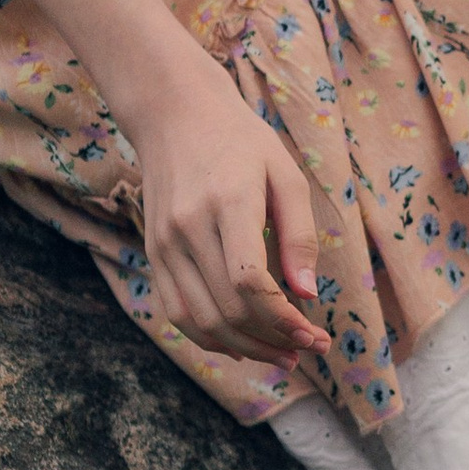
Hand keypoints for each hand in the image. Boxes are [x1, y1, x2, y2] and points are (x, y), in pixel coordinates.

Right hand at [126, 55, 330, 363]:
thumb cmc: (241, 141)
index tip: (315, 334)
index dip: (283, 319)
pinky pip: (176, 312)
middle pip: (227, 308)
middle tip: (309, 348)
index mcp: (227, 203)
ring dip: (243, 348)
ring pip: (199, 320)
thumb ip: (299, 235)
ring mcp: (163, 243)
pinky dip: (209, 337)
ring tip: (282, 355)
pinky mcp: (153, 253)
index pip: (249, 281)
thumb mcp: (285, 173)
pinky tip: (242, 344)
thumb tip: (308, 295)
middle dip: (272, 339)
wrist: (174, 114)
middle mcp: (188, 228)